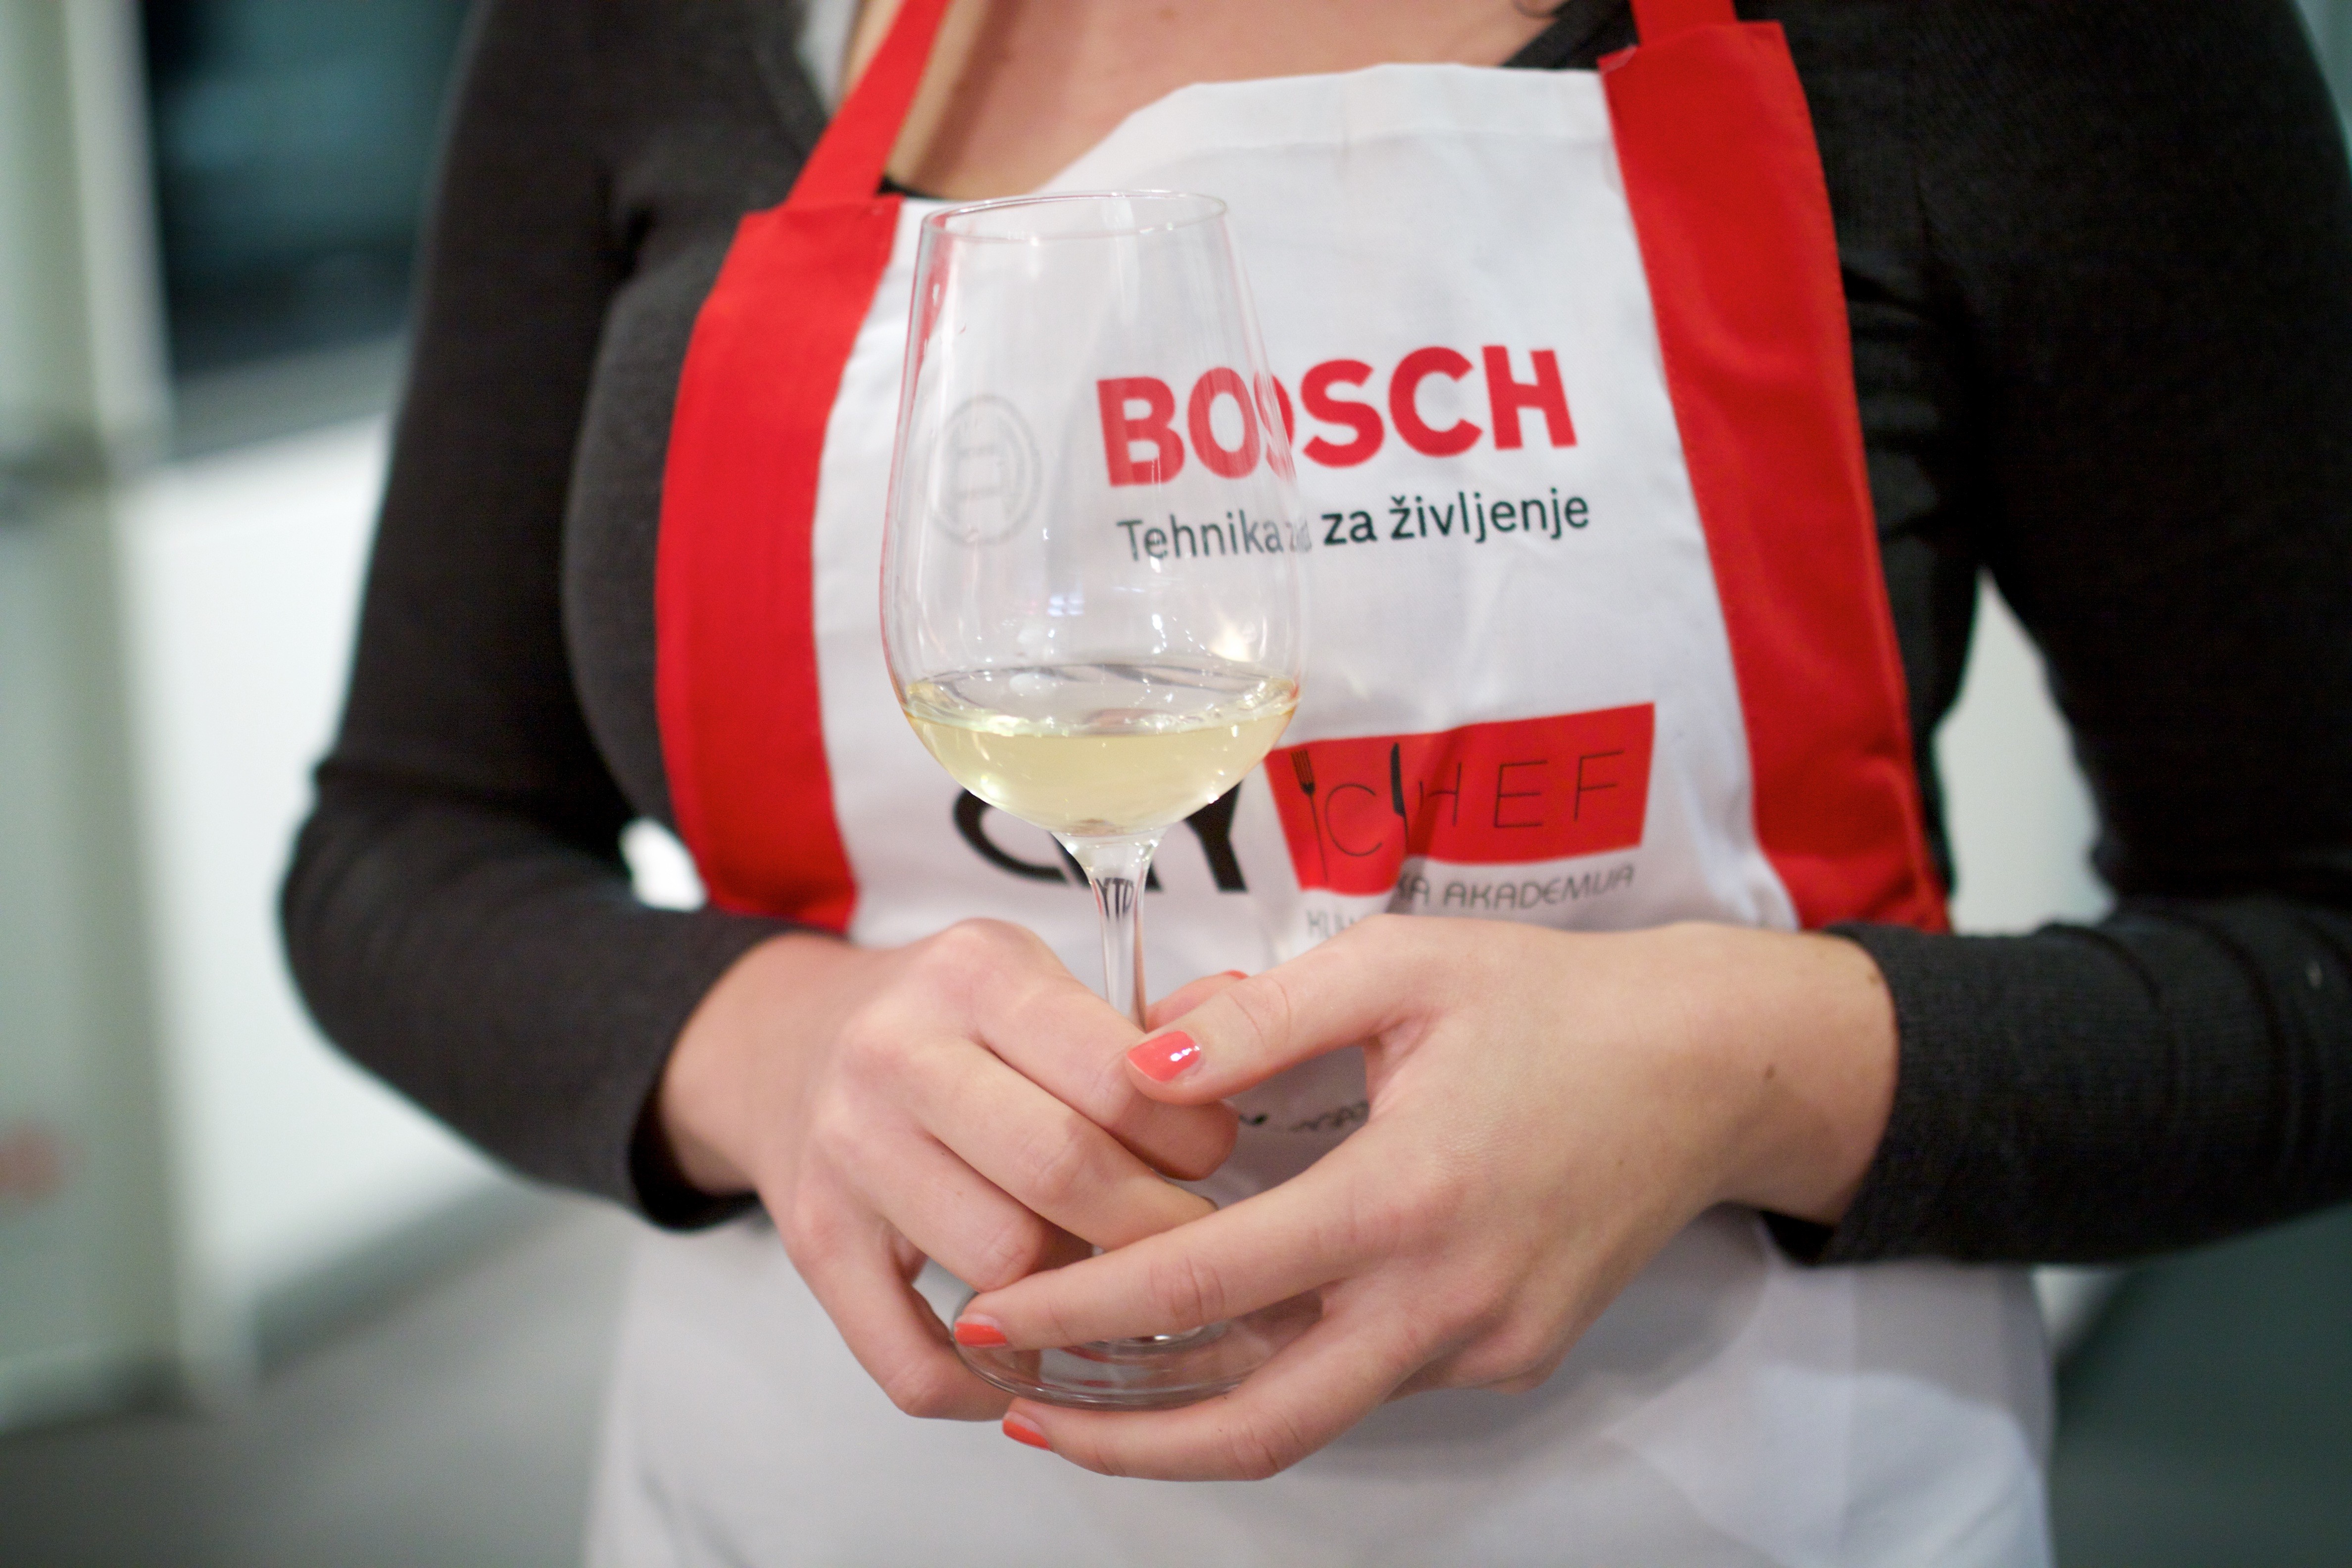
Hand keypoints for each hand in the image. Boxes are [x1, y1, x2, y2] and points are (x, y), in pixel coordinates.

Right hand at [656, 921, 1238, 1419]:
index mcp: (974, 975)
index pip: (1117, 1073)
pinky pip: (909, 1357)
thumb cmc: (941, 1023)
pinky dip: (982, 1381)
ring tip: (1103, 1274)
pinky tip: (1029, 1357)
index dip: (1191, 1134)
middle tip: (1185, 1233)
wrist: (786, 1043)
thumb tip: (1250, 1030)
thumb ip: (1139, 1021)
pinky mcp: (814, 1242)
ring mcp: (847, 1153)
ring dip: (1077, 1294)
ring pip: (1002, 1263)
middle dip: (1154, 1222)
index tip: (1208, 1157)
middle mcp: (898, 1055)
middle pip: (1064, 1170)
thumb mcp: (1031, 979)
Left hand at [956, 916, 1896, 1477]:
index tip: (993, 1315)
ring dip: (1188, 1418)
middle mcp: (1448, 1300)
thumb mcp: (1400, 963)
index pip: (1207, 1284)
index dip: (1082, 1311)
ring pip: (1310, 1413)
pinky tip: (1210, 1336)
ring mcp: (1486, 1344)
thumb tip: (1137, 1063)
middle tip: (1011, 1410)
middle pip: (1255, 1423)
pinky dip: (1277, 1374)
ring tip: (1080, 1394)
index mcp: (1409, 1196)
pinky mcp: (1509, 1354)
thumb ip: (1261, 1016)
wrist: (1708, 1066)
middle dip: (1119, 1438)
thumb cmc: (1550, 999)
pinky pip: (1370, 1380)